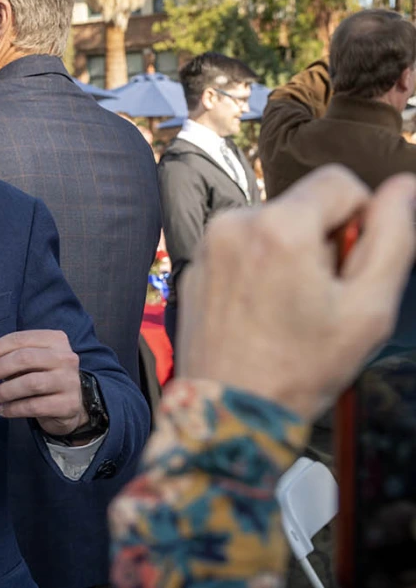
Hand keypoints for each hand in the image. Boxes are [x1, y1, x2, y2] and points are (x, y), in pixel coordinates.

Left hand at [0, 329, 85, 435]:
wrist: (72, 404)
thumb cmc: (45, 377)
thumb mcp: (32, 362)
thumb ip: (10, 357)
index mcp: (54, 340)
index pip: (19, 339)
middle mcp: (65, 358)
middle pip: (24, 358)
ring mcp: (69, 381)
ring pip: (30, 383)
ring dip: (3, 391)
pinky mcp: (68, 404)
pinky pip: (35, 406)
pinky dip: (14, 408)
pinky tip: (4, 409)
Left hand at [178, 165, 415, 422]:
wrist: (228, 410)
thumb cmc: (301, 366)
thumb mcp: (368, 308)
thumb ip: (393, 237)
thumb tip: (404, 187)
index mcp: (279, 225)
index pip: (340, 180)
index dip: (361, 218)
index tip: (352, 265)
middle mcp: (235, 222)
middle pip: (303, 205)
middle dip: (323, 241)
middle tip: (322, 297)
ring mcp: (208, 243)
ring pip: (273, 226)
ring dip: (291, 254)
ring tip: (290, 308)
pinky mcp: (195, 264)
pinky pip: (242, 247)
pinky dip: (260, 268)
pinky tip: (261, 312)